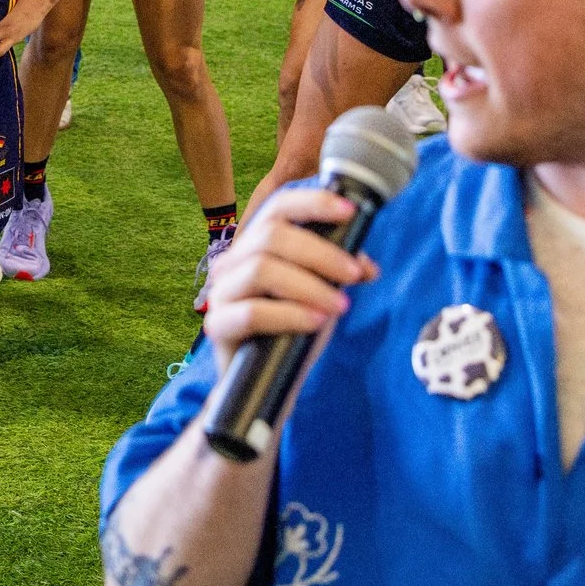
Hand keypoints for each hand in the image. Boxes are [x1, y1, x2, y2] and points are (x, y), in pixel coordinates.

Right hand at [198, 186, 377, 371]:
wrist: (266, 381)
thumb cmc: (292, 330)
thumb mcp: (320, 294)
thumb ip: (337, 272)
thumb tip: (366, 265)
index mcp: (255, 246)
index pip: (277, 208)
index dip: (312, 204)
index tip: (349, 212)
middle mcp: (232, 262)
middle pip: (271, 235)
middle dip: (321, 252)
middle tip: (355, 274)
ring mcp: (221, 292)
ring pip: (261, 269)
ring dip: (309, 285)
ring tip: (341, 305)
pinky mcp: (218, 325)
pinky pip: (252, 312)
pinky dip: (290, 314)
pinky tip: (316, 322)